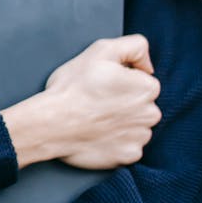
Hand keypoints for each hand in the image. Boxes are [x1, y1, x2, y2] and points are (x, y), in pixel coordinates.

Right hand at [1, 34, 160, 170]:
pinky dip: (117, 142)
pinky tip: (100, 134)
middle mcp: (150, 114)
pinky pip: (129, 146)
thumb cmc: (73, 87)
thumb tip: (147, 66)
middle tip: (98, 101)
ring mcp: (140, 137)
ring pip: (137, 126)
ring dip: (122, 123)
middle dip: (125, 102)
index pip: (142, 81)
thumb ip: (135, 46)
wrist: (51, 123)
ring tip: (97, 118)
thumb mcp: (103, 49)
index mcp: (147, 88)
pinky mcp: (129, 156)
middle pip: (142, 105)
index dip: (122, 80)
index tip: (104, 85)